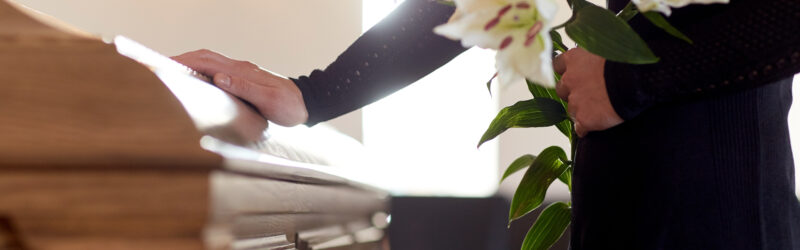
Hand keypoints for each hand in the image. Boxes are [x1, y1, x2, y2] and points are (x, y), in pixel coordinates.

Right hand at [172, 49, 307, 126]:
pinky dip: (200, 72)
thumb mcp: (269, 100)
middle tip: (159, 67)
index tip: (165, 64)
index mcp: (242, 71)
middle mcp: (239, 69)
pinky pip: (217, 71)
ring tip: (170, 73)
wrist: (307, 105)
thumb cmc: (289, 106)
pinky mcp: (243, 80)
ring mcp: (241, 73)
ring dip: (190, 64)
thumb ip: (245, 88)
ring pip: (210, 63)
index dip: (184, 61)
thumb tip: (219, 78)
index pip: (207, 61)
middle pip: (204, 58)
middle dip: (181, 60)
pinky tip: (193, 81)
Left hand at [553, 48, 622, 136]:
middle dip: (572, 92)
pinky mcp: (583, 119)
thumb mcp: (605, 49)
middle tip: (590, 94)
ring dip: (581, 110)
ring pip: (571, 110)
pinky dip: (586, 128)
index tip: (574, 75)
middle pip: (561, 89)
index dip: (566, 72)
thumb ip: (593, 56)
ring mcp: (575, 100)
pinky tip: (598, 124)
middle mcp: (569, 79)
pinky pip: (580, 128)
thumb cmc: (627, 60)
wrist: (637, 80)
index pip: (557, 65)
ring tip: (599, 110)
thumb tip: (595, 61)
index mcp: (574, 59)